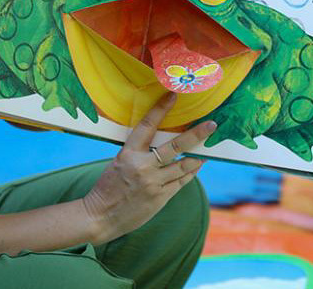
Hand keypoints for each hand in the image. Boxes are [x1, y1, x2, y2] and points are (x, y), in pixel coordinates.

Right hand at [81, 93, 214, 242]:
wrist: (100, 216)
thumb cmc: (108, 187)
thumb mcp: (118, 162)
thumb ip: (138, 153)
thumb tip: (161, 143)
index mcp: (128, 154)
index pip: (147, 126)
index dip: (160, 109)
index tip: (172, 96)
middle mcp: (143, 167)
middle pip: (175, 146)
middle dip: (196, 135)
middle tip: (211, 126)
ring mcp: (153, 183)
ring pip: (184, 166)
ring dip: (198, 157)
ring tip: (208, 149)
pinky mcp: (160, 198)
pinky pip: (181, 182)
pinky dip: (190, 172)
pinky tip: (196, 165)